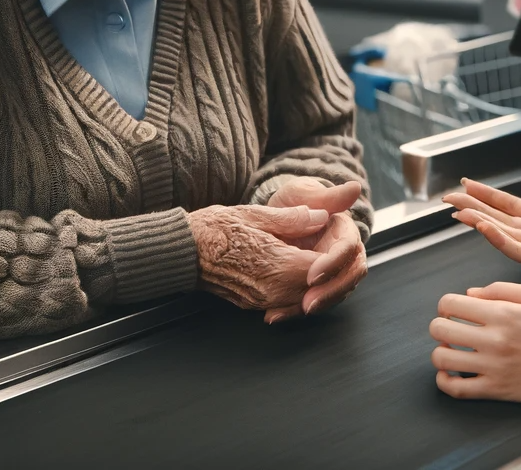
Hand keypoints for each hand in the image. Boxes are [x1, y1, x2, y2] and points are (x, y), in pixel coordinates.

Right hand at [187, 204, 326, 309]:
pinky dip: (299, 290)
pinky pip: (287, 303)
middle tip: (335, 251)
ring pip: (304, 300)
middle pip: (317, 290)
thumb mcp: (255, 214)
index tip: (338, 241)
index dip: (335, 257)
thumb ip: (292, 218)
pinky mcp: (254, 304)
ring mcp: (262, 301)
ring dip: (316, 283)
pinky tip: (299, 272)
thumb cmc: (214, 230)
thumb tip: (321, 216)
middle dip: (330, 273)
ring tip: (320, 260)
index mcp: (274, 265)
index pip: (321, 269)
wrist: (182, 252)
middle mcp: (271, 290)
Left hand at [262, 179, 367, 322]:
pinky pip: (311, 301)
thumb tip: (355, 188)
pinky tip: (273, 315)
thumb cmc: (295, 200)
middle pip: (348, 278)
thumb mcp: (304, 192)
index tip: (313, 275)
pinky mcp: (316, 286)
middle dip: (329, 294)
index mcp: (345, 232)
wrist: (279, 214)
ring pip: (333, 295)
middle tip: (307, 304)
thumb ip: (327, 196)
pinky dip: (293, 311)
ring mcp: (332, 273)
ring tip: (283, 313)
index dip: (333, 264)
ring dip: (313, 306)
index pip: (347, 250)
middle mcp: (344, 256)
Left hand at [429, 281, 520, 404]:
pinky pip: (456, 389)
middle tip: (453, 327)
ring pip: (442, 359)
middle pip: (440, 329)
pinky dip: (444, 381)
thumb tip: (470, 294)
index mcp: (504, 314)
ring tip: (453, 348)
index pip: (450, 304)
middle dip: (441, 324)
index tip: (455, 308)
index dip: (447, 304)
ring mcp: (494, 368)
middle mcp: (494, 341)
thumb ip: (501, 289)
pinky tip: (451, 372)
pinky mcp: (498, 391)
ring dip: (442, 350)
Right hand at [445, 161, 520, 287]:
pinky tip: (485, 228)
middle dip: (473, 208)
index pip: (509, 205)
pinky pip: (519, 250)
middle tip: (449, 199)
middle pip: (498, 218)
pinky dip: (500, 240)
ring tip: (459, 212)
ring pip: (503, 234)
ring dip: (479, 222)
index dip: (487, 195)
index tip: (466, 184)